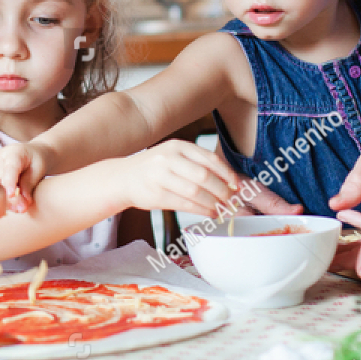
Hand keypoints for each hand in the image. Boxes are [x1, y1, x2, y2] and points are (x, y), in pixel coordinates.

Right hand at [0, 141, 53, 210]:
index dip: (10, 182)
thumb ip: (29, 184)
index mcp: (13, 152)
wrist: (31, 154)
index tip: (11, 194)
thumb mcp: (39, 169)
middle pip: (1, 180)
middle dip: (11, 198)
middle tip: (23, 209)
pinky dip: (3, 200)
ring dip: (7, 202)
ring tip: (20, 209)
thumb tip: (24, 203)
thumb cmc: (37, 160)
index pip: (10, 168)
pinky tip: (13, 207)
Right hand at [117, 141, 244, 217]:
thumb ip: (198, 163)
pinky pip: (185, 205)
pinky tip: (209, 213)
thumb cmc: (155, 168)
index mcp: (178, 146)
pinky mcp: (156, 195)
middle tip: (231, 201)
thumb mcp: (175, 156)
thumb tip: (229, 181)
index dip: (227, 174)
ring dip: (213, 203)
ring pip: (196, 192)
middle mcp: (169, 158)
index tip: (237, 186)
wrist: (123, 177)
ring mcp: (160, 176)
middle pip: (204, 176)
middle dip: (222, 191)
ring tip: (222, 209)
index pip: (209, 159)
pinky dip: (202, 210)